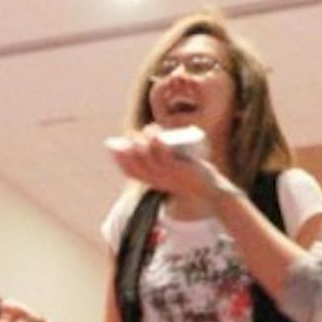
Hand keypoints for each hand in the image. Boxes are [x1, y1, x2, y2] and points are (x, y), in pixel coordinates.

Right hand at [106, 126, 223, 198]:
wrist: (210, 190)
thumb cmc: (190, 176)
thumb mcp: (172, 168)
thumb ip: (162, 157)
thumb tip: (152, 134)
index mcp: (152, 180)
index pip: (129, 171)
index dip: (118, 159)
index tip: (111, 145)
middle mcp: (157, 180)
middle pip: (136, 165)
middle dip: (128, 149)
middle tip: (130, 135)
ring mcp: (168, 175)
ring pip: (149, 159)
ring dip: (144, 143)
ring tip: (147, 130)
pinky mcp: (180, 170)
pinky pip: (166, 158)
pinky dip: (159, 145)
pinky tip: (156, 135)